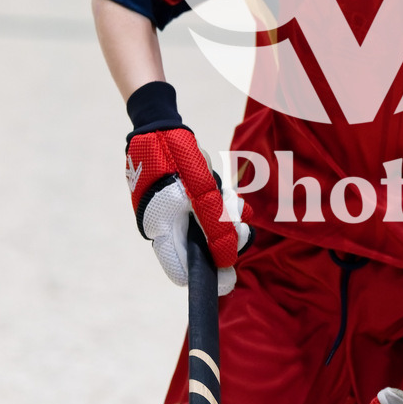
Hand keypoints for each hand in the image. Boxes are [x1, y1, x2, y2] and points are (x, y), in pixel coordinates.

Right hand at [124, 82, 252, 291]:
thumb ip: (213, 224)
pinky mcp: (182, 199)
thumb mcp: (198, 189)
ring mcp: (173, 212)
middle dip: (225, 241)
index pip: (182, 270)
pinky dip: (220, 206)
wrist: (159, 125)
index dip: (206, 277)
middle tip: (243, 230)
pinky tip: (229, 196)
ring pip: (206, 230)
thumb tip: (226, 257)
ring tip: (235, 206)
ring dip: (226, 220)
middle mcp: (165, 225)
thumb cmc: (174, 155)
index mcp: (161, 228)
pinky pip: (205, 211)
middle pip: (199, 250)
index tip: (230, 277)